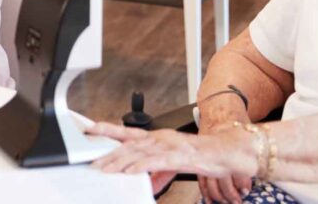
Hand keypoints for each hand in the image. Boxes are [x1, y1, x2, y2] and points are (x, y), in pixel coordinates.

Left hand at [87, 121, 256, 191]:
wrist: (227, 152)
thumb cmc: (202, 156)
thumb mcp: (174, 166)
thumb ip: (158, 175)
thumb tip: (146, 186)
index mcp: (157, 138)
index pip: (127, 132)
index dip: (108, 130)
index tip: (90, 130)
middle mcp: (160, 138)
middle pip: (128, 144)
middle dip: (109, 152)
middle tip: (93, 161)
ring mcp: (168, 145)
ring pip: (138, 152)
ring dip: (120, 161)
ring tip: (105, 169)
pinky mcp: (178, 155)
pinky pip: (155, 161)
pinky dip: (140, 165)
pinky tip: (130, 171)